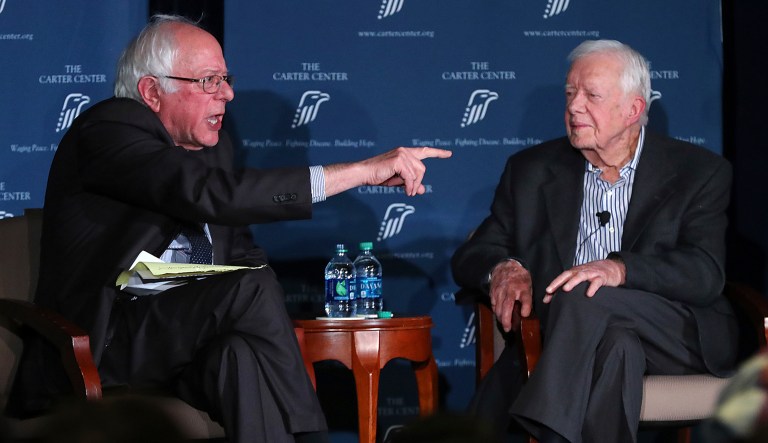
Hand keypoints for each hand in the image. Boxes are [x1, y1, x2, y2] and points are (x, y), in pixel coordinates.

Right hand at [324, 147, 451, 196]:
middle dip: (418, 181)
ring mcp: (402, 154)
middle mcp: (405, 151)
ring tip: (407, 192)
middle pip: (422, 168)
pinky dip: (410, 186)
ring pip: (418, 173)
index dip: (438, 153)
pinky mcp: (398, 160)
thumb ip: (411, 183)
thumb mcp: (399, 181)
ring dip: (414, 185)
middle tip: (410, 192)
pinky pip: (411, 177)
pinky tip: (406, 192)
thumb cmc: (379, 176)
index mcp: (405, 153)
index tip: (449, 154)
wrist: (364, 174)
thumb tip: (423, 190)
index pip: (424, 151)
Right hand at [489, 260, 532, 331]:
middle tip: (508, 329)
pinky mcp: (493, 292)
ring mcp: (500, 291)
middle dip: (507, 319)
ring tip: (504, 325)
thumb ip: (527, 298)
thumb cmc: (519, 277)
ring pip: (498, 307)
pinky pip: (493, 304)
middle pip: (507, 306)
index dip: (526, 307)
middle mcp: (510, 289)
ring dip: (501, 318)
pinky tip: (499, 316)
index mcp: (522, 287)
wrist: (505, 266)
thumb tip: (526, 313)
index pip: (526, 298)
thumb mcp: (528, 285)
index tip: (524, 315)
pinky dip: (496, 312)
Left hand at [543, 258, 625, 302]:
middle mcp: (581, 271)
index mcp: (574, 272)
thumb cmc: (592, 275)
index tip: (546, 294)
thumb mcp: (579, 279)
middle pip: (567, 275)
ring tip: (566, 289)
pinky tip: (588, 294)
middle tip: (550, 290)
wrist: (612, 268)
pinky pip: (596, 282)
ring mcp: (591, 273)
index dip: (553, 284)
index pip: (561, 277)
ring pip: (580, 276)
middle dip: (558, 282)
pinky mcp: (602, 277)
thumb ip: (565, 288)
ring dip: (572, 282)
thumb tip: (547, 300)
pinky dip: (592, 287)